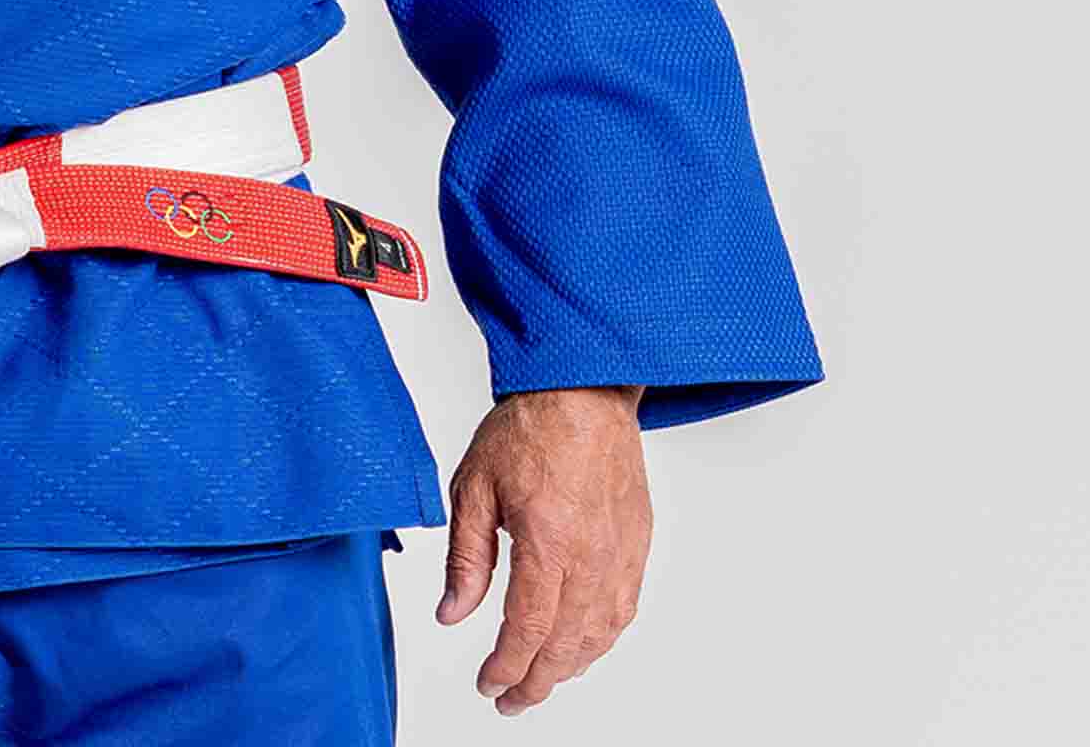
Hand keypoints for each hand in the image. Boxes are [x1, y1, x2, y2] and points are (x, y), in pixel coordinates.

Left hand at [436, 383, 651, 714]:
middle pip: (566, 645)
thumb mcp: (474, 486)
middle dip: (535, 682)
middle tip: (509, 699)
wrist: (583, 389)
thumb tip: (451, 613)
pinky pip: (624, 610)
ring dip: (569, 667)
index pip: (527, 630)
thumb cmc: (529, 428)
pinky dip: (601, 640)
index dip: (506, 668)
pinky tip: (581, 646)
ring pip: (600, 635)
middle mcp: (592, 557)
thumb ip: (466, 557)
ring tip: (539, 679)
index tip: (487, 686)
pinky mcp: (637, 545)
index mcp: (548, 542)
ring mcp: (621, 554)